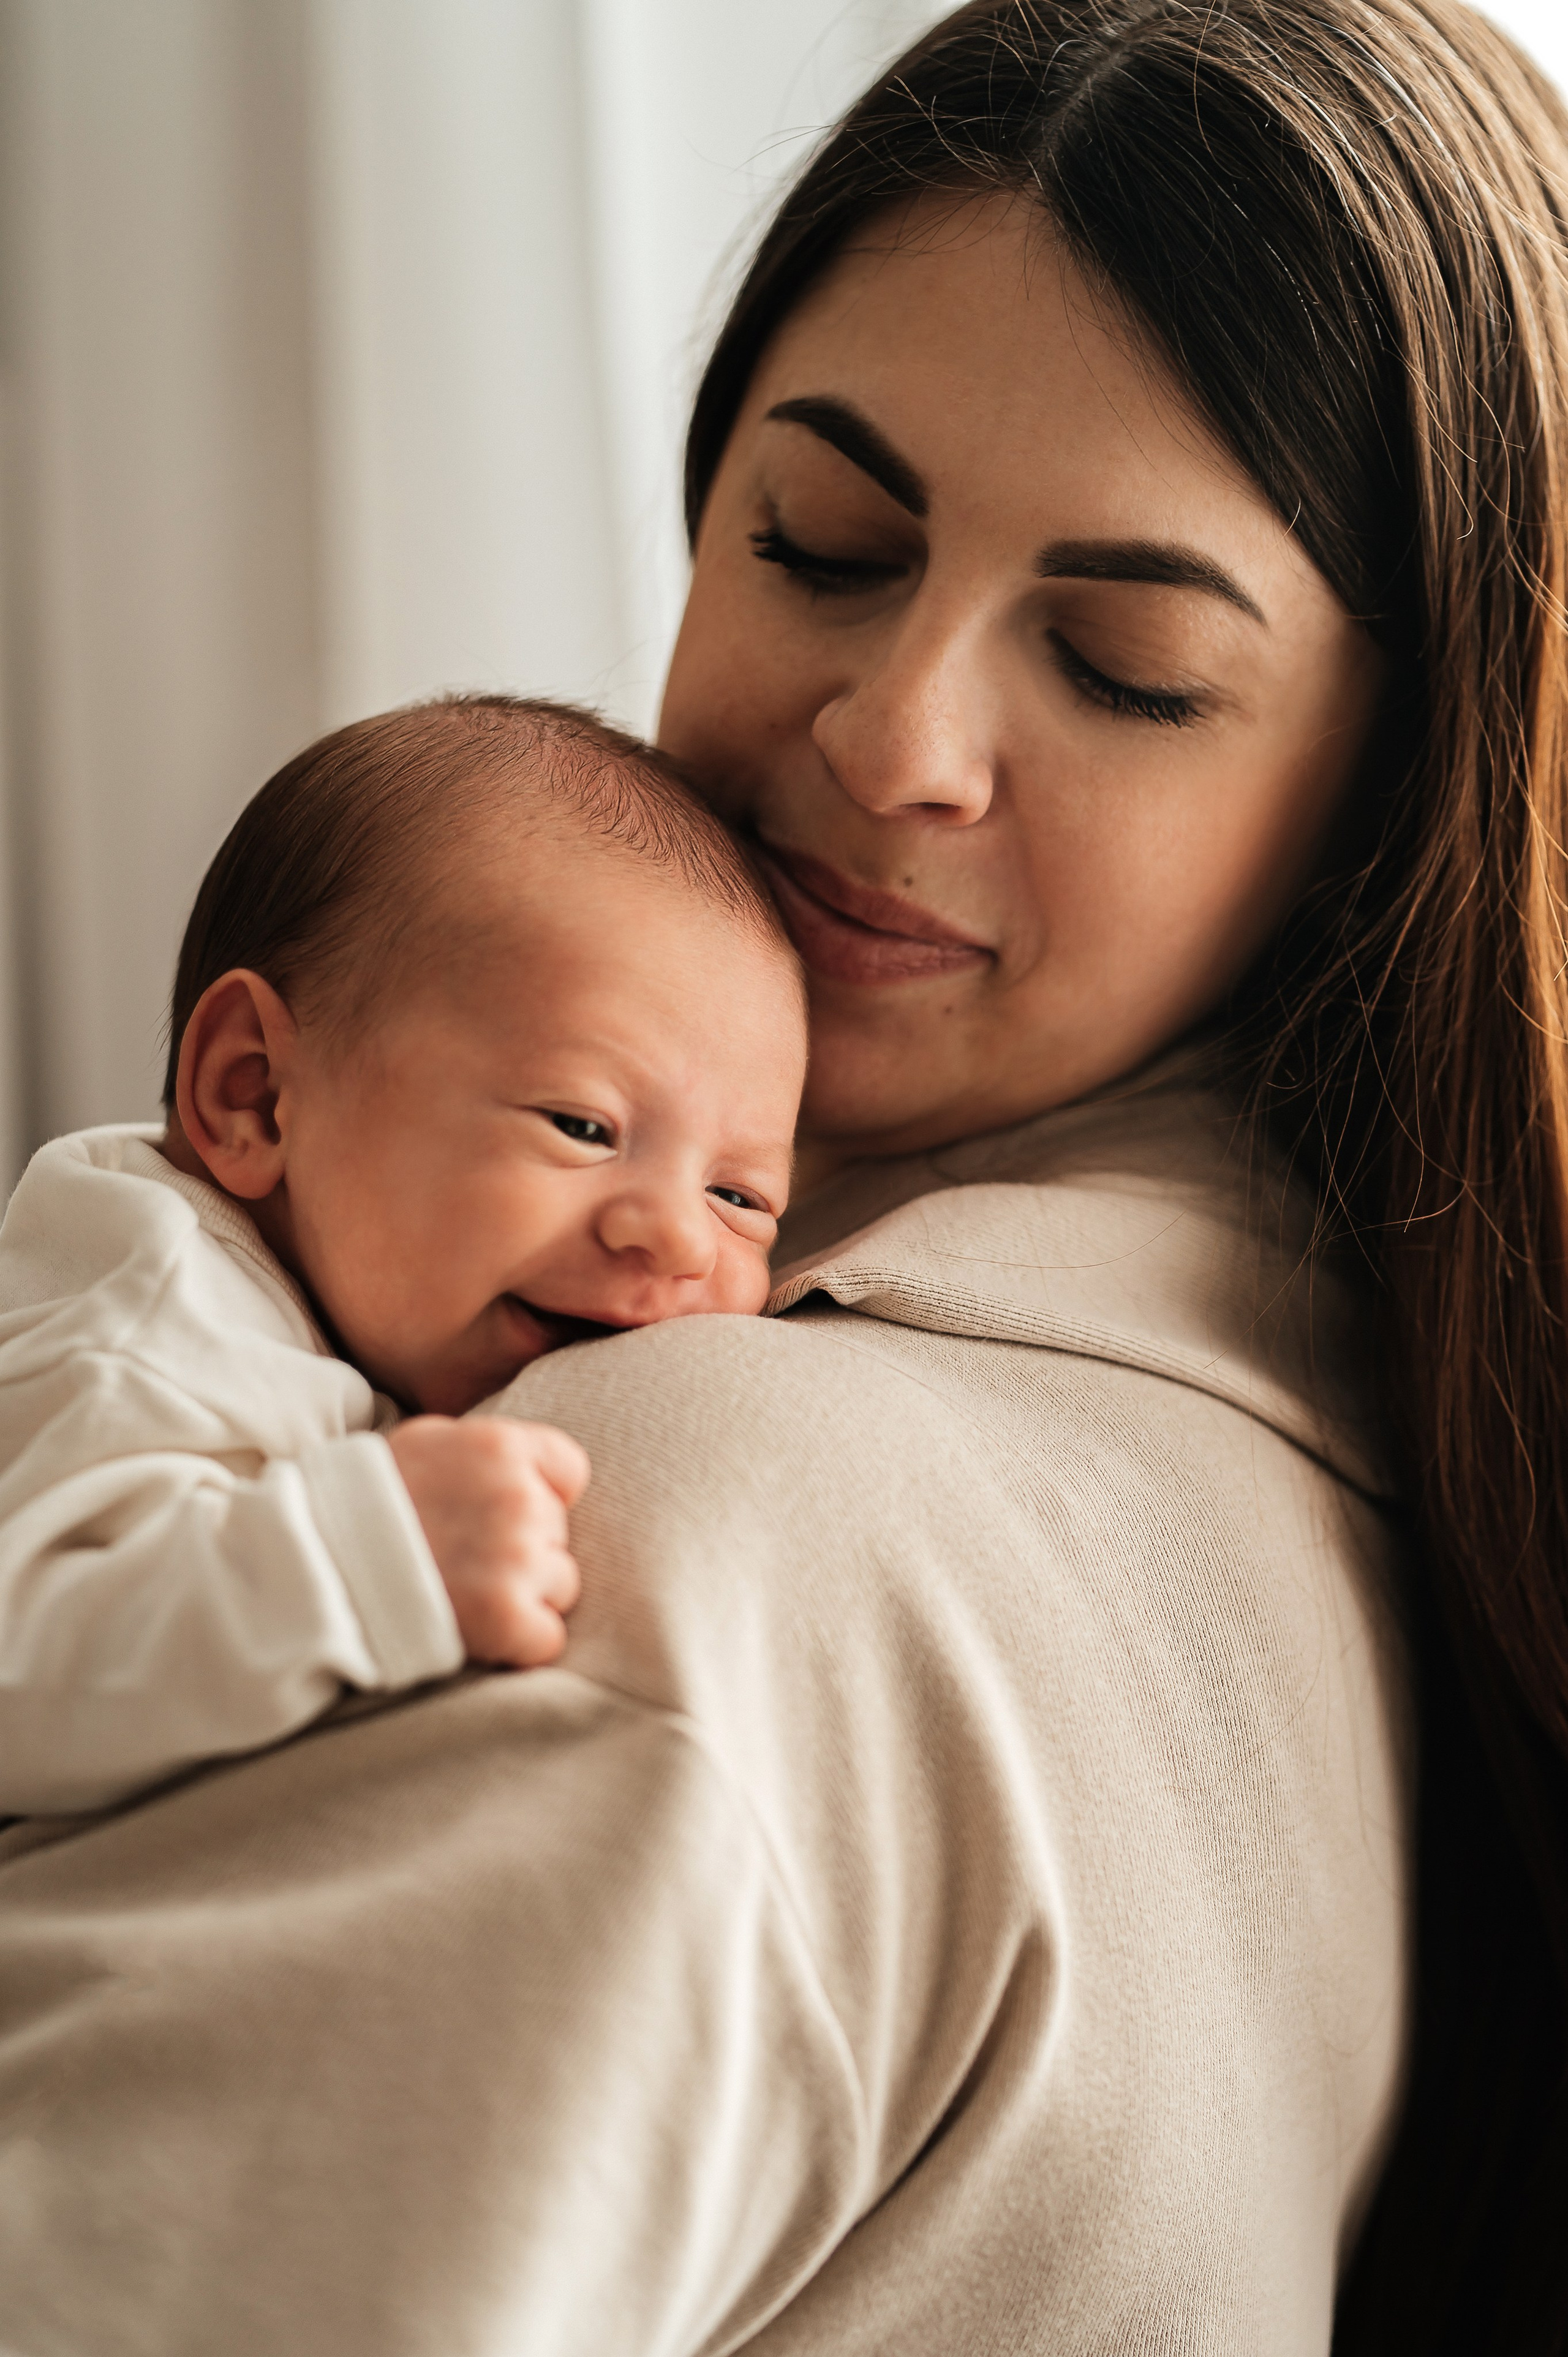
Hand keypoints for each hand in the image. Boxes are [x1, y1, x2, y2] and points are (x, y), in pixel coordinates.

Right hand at [388, 1416, 589, 1666]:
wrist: (315, 1565)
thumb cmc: (368, 1500)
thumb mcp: (429, 1441)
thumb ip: (489, 1450)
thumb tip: (537, 1468)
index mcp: (502, 1446)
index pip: (570, 1471)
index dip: (540, 1494)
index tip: (498, 1511)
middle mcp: (520, 1498)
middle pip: (559, 1532)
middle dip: (523, 1547)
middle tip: (460, 1555)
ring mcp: (516, 1559)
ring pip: (560, 1585)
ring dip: (522, 1596)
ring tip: (463, 1590)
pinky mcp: (508, 1618)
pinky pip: (547, 1638)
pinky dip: (517, 1643)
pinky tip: (473, 1627)